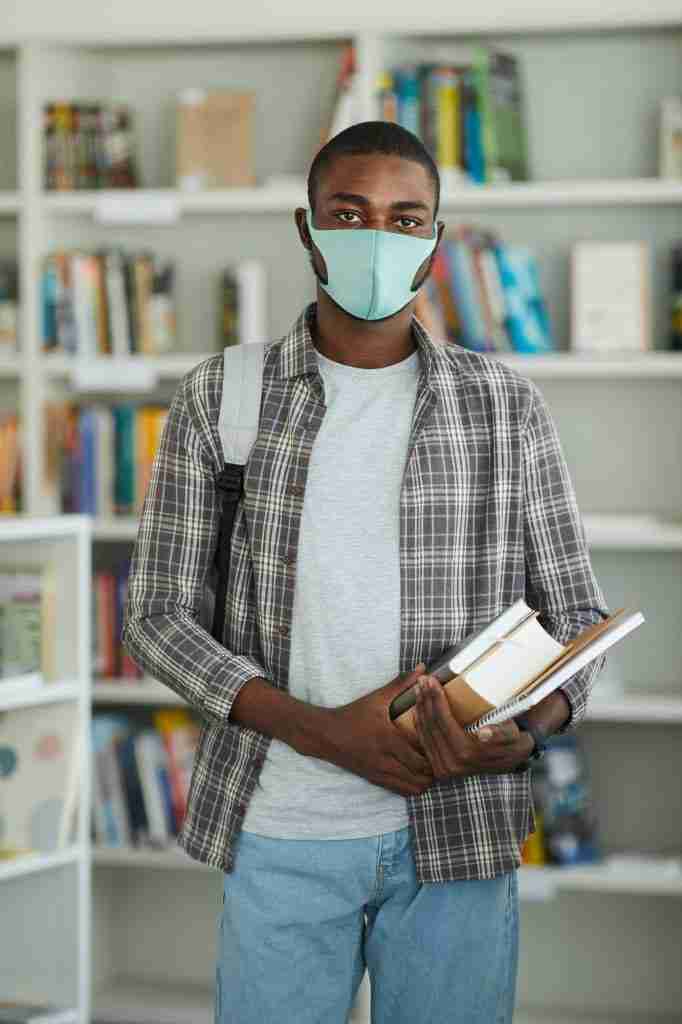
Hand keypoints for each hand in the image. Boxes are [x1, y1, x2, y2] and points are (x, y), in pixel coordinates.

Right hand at [320, 663, 436, 797]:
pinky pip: (400, 791)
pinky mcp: (374, 780)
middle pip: (420, 778)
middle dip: (433, 771)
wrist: (326, 734)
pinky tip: (414, 772)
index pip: (421, 760)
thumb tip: (423, 668)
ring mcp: (379, 773)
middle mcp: (385, 761)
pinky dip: (410, 785)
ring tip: (429, 766)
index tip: (443, 748)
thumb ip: (401, 684)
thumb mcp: (377, 698)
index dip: (435, 758)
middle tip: (441, 758)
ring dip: (423, 780)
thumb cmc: (353, 714)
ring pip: (411, 789)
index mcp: (389, 740)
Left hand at [412, 674, 534, 780]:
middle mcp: (452, 765)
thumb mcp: (512, 735)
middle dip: (425, 699)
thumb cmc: (512, 741)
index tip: (432, 680)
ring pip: (424, 732)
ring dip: (420, 707)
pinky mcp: (439, 767)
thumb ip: (500, 734)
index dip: (436, 699)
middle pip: (431, 725)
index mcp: (468, 754)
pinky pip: (424, 740)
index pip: (444, 722)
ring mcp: (444, 768)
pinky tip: (418, 705)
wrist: (512, 760)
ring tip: (419, 687)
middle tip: (423, 679)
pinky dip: (420, 720)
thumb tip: (484, 734)